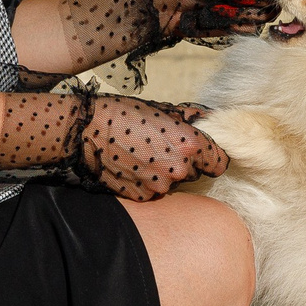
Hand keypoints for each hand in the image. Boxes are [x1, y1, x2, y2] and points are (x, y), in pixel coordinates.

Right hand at [0, 92, 230, 200]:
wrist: (85, 130)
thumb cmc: (125, 112)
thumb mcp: (163, 108)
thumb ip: (192, 117)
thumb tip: (210, 118)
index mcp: (190, 145)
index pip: (220, 162)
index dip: (212, 156)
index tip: (201, 151)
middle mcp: (179, 170)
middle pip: (196, 173)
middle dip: (185, 163)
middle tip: (162, 147)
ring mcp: (160, 187)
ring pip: (174, 184)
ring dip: (165, 174)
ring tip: (143, 156)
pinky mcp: (141, 197)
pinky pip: (153, 192)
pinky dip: (147, 183)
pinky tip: (132, 167)